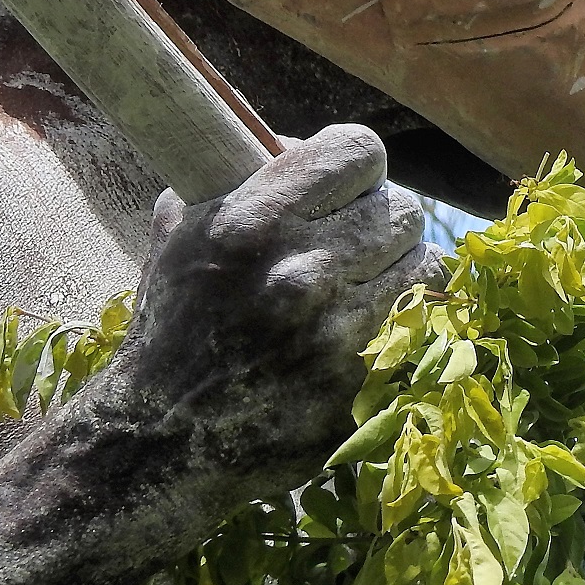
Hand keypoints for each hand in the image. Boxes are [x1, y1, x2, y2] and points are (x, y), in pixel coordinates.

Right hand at [104, 125, 440, 512]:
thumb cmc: (171, 326)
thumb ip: (235, 177)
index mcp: (255, 223)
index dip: (355, 163)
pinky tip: (371, 320)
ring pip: (423, 261)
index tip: (342, 181)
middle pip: (402, 207)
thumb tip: (292, 144)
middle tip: (353, 236)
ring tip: (365, 278)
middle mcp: (303, 272)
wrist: (160, 440)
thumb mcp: (182, 234)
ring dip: (397, 266)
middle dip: (377, 217)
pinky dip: (405, 317)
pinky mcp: (363, 383)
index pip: (360, 151)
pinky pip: (423, 323)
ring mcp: (338, 333)